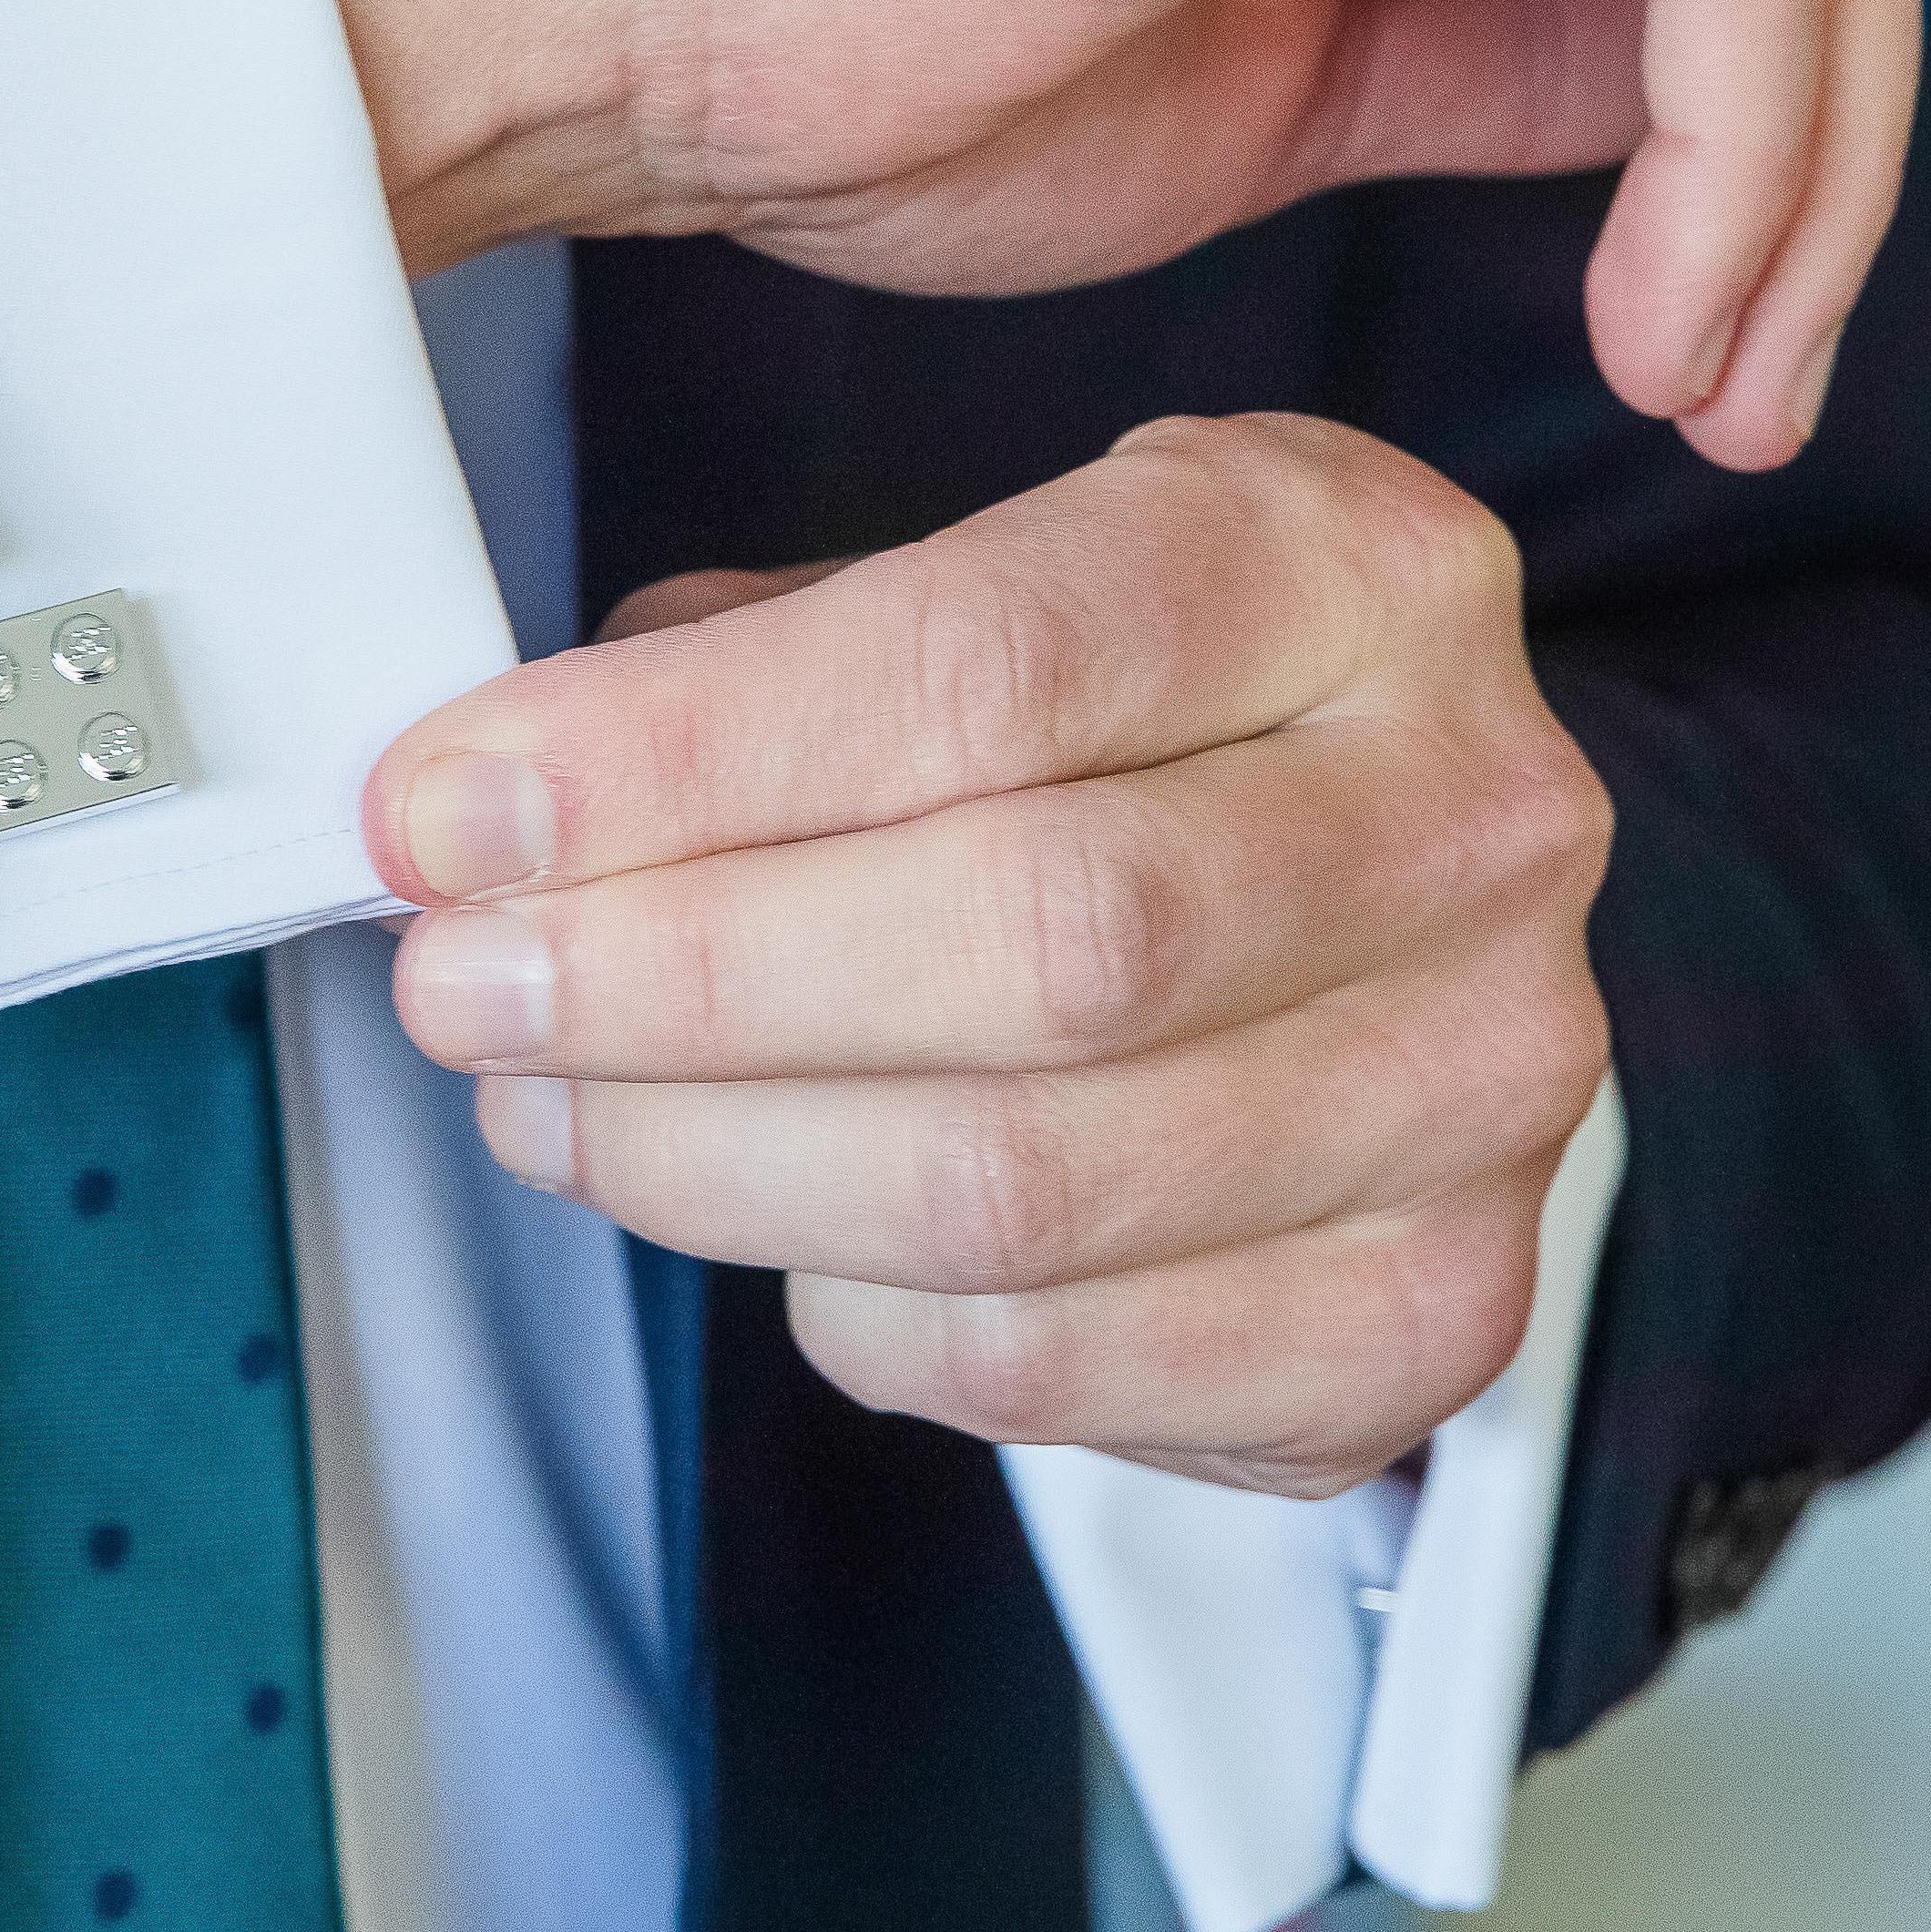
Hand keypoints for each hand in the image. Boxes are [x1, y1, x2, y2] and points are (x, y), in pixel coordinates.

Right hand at [247, 0, 1930, 475]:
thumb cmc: (828, 17)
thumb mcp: (1274, 46)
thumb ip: (1499, 23)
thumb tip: (1704, 94)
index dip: (1779, 92)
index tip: (1711, 349)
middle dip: (1829, 136)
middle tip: (1742, 397)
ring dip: (1807, 163)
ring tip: (1702, 389)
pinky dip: (1750, 136)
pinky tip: (1652, 314)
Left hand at [361, 413, 1613, 1498]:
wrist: (1384, 904)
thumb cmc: (1129, 731)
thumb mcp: (984, 593)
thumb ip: (758, 677)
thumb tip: (481, 814)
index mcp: (1354, 569)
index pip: (989, 667)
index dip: (679, 760)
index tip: (445, 812)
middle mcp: (1477, 818)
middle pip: (1041, 940)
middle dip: (680, 982)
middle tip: (465, 989)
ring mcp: (1485, 1082)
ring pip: (1029, 1183)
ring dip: (712, 1164)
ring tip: (547, 1105)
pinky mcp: (1436, 1309)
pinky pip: (1059, 1362)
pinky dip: (853, 1314)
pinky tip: (764, 1226)